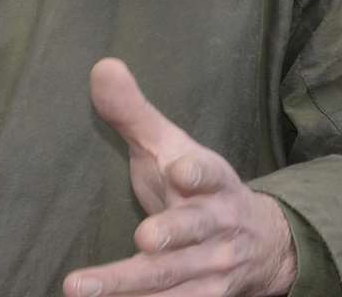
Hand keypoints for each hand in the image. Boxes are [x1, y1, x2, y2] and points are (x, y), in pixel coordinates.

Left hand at [63, 59, 295, 296]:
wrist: (260, 242)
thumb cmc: (196, 185)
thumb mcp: (171, 147)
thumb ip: (134, 113)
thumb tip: (101, 66)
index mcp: (212, 182)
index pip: (209, 174)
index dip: (196, 173)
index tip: (179, 169)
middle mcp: (217, 227)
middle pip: (192, 233)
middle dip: (171, 236)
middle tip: (144, 238)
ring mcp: (212, 269)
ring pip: (172, 281)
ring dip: (129, 287)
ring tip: (80, 288)